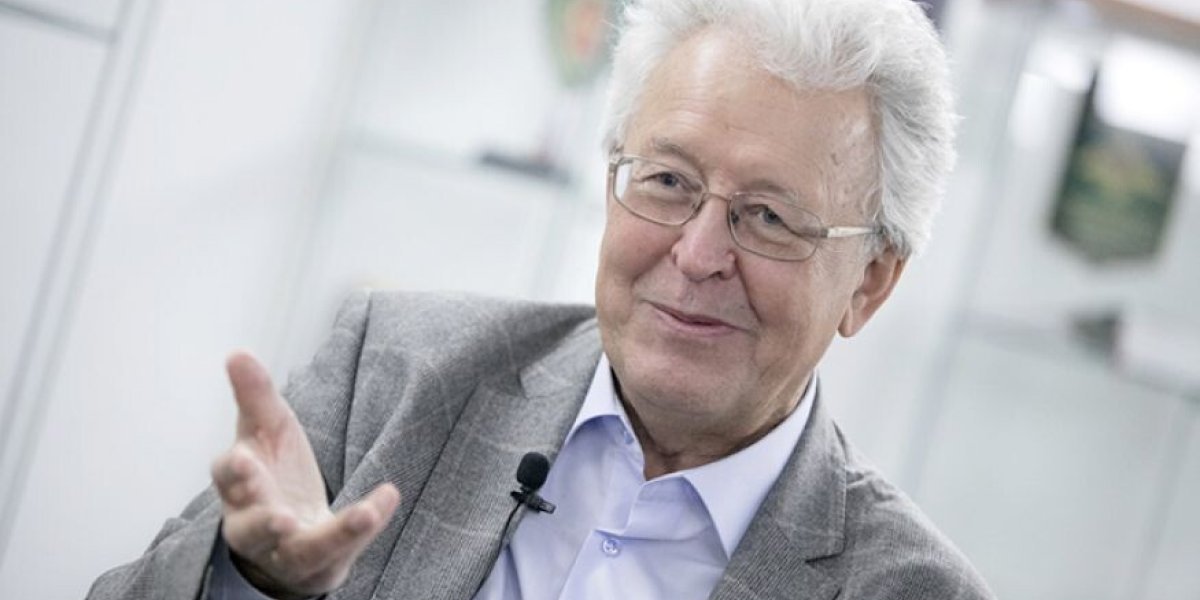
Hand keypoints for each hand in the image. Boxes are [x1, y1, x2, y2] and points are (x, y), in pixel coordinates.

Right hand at [211, 351, 399, 598]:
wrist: (289, 530)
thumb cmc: (273, 473)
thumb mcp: (268, 429)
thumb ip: (256, 396)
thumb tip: (237, 353)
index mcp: (239, 485)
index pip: (226, 477)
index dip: (233, 471)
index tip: (244, 459)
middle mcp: (253, 522)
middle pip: (249, 525)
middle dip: (261, 518)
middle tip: (279, 515)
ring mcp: (284, 549)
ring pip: (294, 551)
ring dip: (317, 539)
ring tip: (353, 518)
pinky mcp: (317, 563)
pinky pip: (338, 549)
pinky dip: (362, 526)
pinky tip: (385, 498)